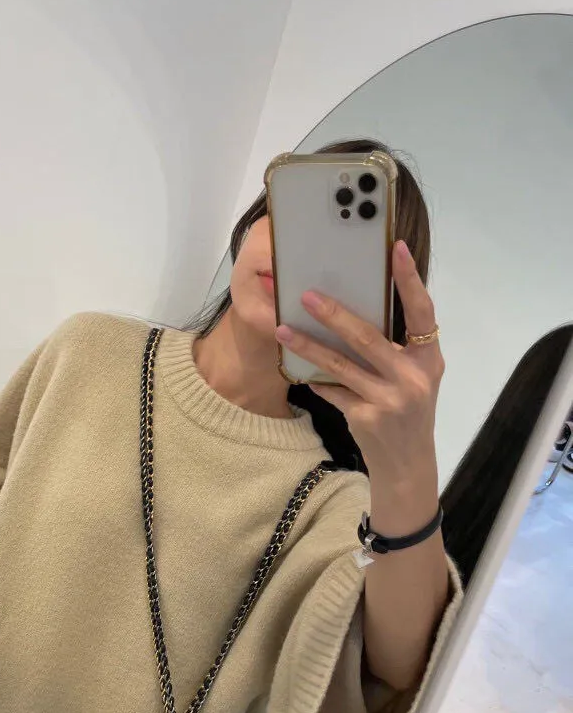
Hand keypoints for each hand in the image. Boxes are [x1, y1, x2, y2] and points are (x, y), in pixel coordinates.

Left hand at [276, 240, 443, 488]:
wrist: (407, 463)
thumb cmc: (410, 411)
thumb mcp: (416, 378)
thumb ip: (399, 348)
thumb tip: (357, 309)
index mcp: (429, 360)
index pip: (422, 313)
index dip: (410, 280)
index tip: (396, 249)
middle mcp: (412, 378)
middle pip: (368, 337)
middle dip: (334, 314)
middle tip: (306, 295)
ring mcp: (389, 400)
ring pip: (341, 365)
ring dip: (308, 346)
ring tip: (283, 330)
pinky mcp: (366, 417)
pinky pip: (333, 391)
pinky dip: (316, 380)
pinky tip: (298, 370)